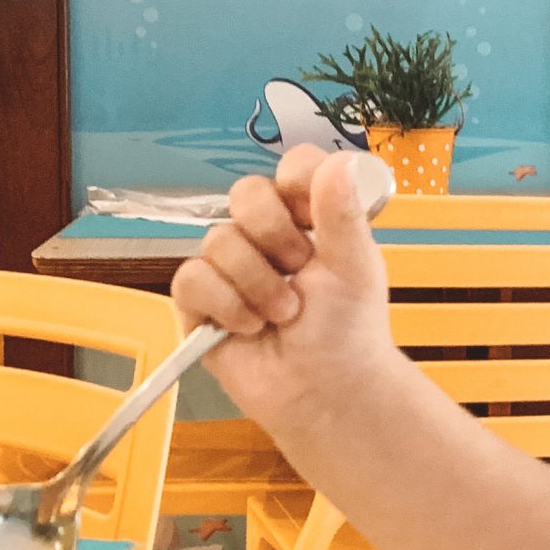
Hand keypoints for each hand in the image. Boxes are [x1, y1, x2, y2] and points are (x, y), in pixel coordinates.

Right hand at [171, 148, 400, 431]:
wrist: (325, 390)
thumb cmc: (346, 330)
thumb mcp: (355, 267)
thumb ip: (343, 212)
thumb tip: (342, 159)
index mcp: (308, 216)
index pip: (293, 166)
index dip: (299, 184)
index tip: (314, 216)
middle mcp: (266, 233)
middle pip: (247, 192)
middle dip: (275, 236)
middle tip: (299, 271)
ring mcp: (230, 263)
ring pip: (219, 238)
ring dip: (258, 284)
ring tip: (283, 315)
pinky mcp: (200, 299)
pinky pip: (193, 278)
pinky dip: (227, 305)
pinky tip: (250, 327)